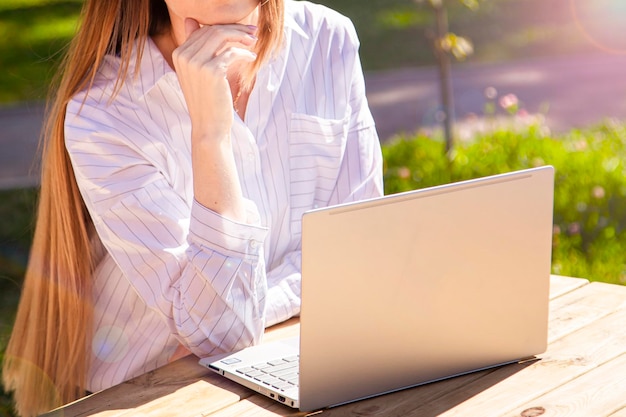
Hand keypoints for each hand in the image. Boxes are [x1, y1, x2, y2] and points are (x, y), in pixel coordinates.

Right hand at [172, 18, 257, 141]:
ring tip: (253, 41)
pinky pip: (232, 52)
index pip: (203, 30)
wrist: (209, 126)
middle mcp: (184, 56)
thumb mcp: (198, 72)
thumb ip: (196, 47)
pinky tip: (252, 56)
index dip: (225, 27)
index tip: (242, 30)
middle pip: (213, 30)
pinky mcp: (212, 71)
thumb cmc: (208, 100)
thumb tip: (192, 20)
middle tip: (252, 32)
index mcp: (179, 54)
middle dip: (236, 29)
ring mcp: (196, 63)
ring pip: (222, 36)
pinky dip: (245, 52)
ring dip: (241, 36)